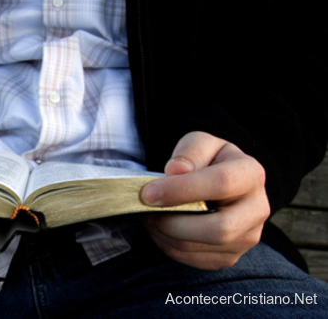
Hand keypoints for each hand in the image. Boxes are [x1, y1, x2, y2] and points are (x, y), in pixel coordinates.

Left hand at [140, 132, 269, 269]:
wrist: (219, 183)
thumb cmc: (207, 161)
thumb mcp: (199, 144)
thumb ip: (189, 153)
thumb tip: (176, 171)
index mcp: (251, 174)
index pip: (221, 184)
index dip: (181, 190)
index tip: (149, 193)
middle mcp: (256, 210)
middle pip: (218, 229)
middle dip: (172, 221)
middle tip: (146, 208)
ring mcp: (246, 238)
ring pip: (199, 247)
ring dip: (164, 233)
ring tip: (149, 215)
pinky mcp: (229, 256)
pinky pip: (191, 259)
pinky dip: (167, 245)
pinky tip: (160, 227)